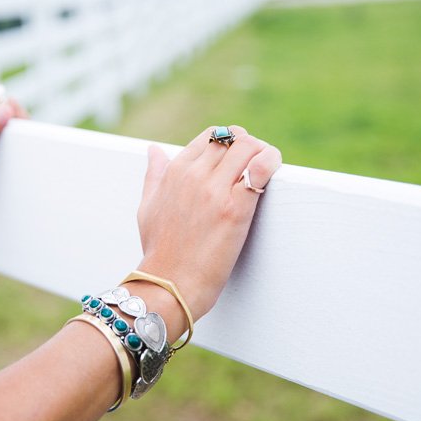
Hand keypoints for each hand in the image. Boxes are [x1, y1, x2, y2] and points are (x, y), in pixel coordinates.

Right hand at [136, 126, 281, 320]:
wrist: (170, 283)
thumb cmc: (159, 251)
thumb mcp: (147, 207)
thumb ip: (154, 175)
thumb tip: (154, 150)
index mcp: (175, 172)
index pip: (211, 136)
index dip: (230, 143)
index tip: (239, 160)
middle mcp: (194, 175)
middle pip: (232, 137)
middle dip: (249, 145)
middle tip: (256, 165)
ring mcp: (215, 190)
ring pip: (248, 146)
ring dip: (264, 152)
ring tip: (268, 170)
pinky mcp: (235, 208)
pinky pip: (260, 169)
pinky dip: (271, 162)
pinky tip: (273, 171)